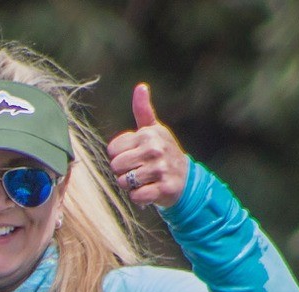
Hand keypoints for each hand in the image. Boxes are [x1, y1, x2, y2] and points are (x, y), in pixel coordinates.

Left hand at [106, 83, 188, 208]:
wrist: (186, 179)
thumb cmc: (163, 152)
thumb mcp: (154, 130)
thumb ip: (143, 110)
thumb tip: (141, 86)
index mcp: (148, 134)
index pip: (112, 150)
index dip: (119, 156)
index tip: (134, 156)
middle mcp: (155, 149)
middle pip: (115, 166)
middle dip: (123, 172)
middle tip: (139, 170)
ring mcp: (160, 169)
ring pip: (123, 182)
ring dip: (130, 185)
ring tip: (145, 180)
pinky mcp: (164, 188)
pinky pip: (136, 196)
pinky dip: (139, 197)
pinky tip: (150, 190)